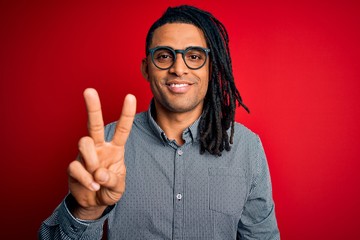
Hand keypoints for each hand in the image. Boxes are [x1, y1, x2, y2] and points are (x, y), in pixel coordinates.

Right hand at [67, 88, 135, 219]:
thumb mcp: (118, 186)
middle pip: (95, 124)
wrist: (94, 203)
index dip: (126, 114)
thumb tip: (99, 172)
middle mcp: (99, 147)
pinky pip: (77, 167)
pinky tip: (92, 186)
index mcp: (115, 148)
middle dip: (93, 107)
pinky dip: (86, 179)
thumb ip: (112, 180)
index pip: (122, 129)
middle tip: (89, 90)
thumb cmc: (109, 189)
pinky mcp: (73, 166)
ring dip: (91, 160)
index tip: (130, 96)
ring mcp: (85, 156)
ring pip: (84, 142)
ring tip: (97, 177)